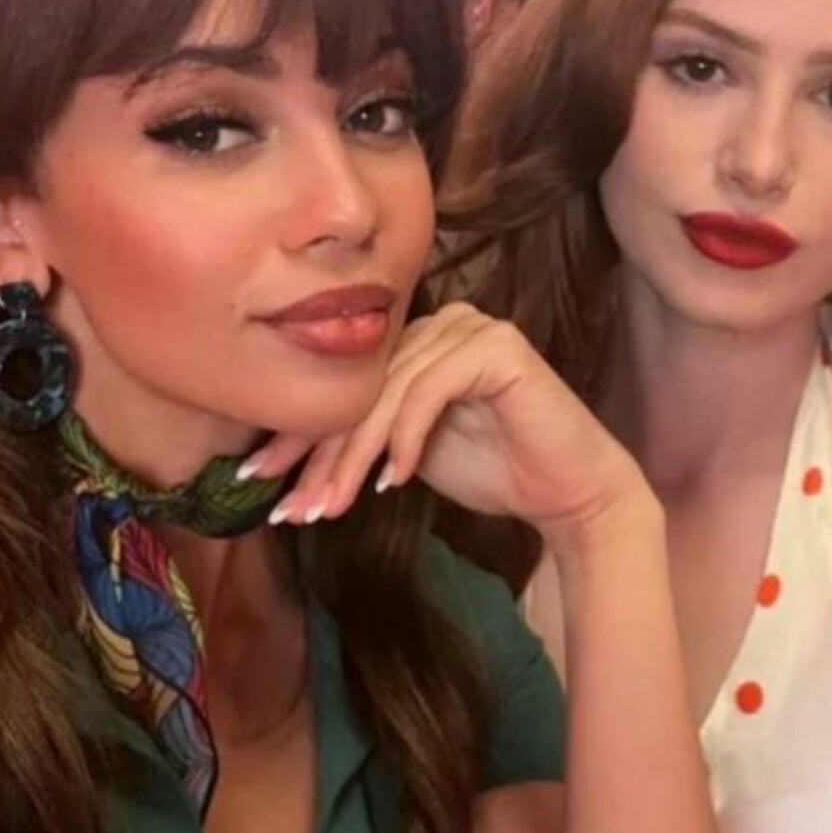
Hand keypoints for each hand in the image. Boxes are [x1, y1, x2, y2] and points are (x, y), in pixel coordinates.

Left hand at [242, 305, 649, 552]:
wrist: (569, 493)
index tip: (262, 485)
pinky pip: (430, 390)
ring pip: (387, 394)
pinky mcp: (497, 347)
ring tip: (332, 508)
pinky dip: (407, 438)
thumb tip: (288, 463)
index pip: (343, 388)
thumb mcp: (407, 454)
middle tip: (289, 507)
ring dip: (354, 458)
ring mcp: (470, 329)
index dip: (299, 437)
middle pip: (358, 389)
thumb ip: (364, 439)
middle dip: (318, 455)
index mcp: (415, 343)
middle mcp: (439, 325)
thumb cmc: (495, 473)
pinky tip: (396, 481)